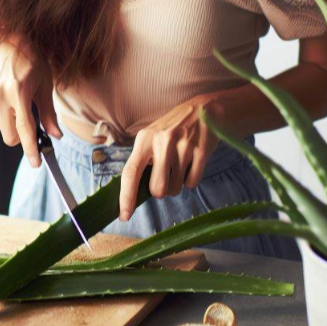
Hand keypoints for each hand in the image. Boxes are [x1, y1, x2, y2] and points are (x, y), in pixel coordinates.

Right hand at [0, 35, 61, 167]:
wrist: (12, 42)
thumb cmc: (33, 62)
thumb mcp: (46, 86)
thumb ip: (49, 113)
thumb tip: (55, 135)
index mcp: (19, 91)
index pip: (25, 129)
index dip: (30, 149)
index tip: (36, 163)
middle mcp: (0, 94)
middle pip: (10, 136)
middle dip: (21, 136)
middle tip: (30, 121)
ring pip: (2, 128)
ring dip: (12, 122)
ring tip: (18, 100)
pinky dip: (4, 113)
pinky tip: (8, 96)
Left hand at [118, 95, 224, 220]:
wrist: (202, 109)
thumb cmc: (172, 128)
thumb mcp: (152, 137)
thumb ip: (143, 160)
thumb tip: (134, 192)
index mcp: (144, 140)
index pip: (131, 172)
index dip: (126, 197)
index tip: (124, 216)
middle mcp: (161, 142)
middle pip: (157, 189)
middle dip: (162, 190)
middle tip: (166, 176)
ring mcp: (182, 146)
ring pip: (176, 188)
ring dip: (177, 184)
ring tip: (180, 165)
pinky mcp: (201, 151)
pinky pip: (192, 183)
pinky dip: (191, 179)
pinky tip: (192, 163)